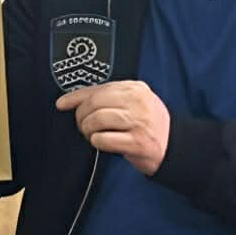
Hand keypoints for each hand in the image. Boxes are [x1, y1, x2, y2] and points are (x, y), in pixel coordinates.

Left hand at [56, 80, 170, 175]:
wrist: (174, 146)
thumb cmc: (147, 124)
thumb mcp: (133, 103)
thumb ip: (109, 98)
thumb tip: (71, 100)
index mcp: (135, 88)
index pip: (98, 88)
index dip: (75, 97)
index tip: (61, 104)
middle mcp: (138, 102)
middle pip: (95, 103)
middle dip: (82, 116)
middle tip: (83, 125)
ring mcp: (139, 122)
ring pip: (97, 120)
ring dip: (88, 130)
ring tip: (92, 134)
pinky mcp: (138, 143)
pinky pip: (104, 139)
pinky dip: (97, 142)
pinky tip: (103, 143)